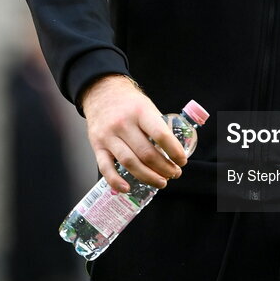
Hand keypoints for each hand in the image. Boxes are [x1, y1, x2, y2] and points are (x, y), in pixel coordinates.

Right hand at [81, 75, 187, 192]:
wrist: (101, 92)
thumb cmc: (128, 102)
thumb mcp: (147, 105)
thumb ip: (158, 125)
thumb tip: (174, 148)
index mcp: (140, 112)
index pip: (161, 135)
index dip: (174, 151)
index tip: (182, 161)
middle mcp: (123, 124)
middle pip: (146, 153)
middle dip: (164, 168)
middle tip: (174, 174)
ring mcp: (108, 136)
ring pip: (129, 163)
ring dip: (148, 177)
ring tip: (161, 182)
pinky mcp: (97, 146)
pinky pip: (105, 167)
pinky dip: (116, 181)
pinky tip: (127, 188)